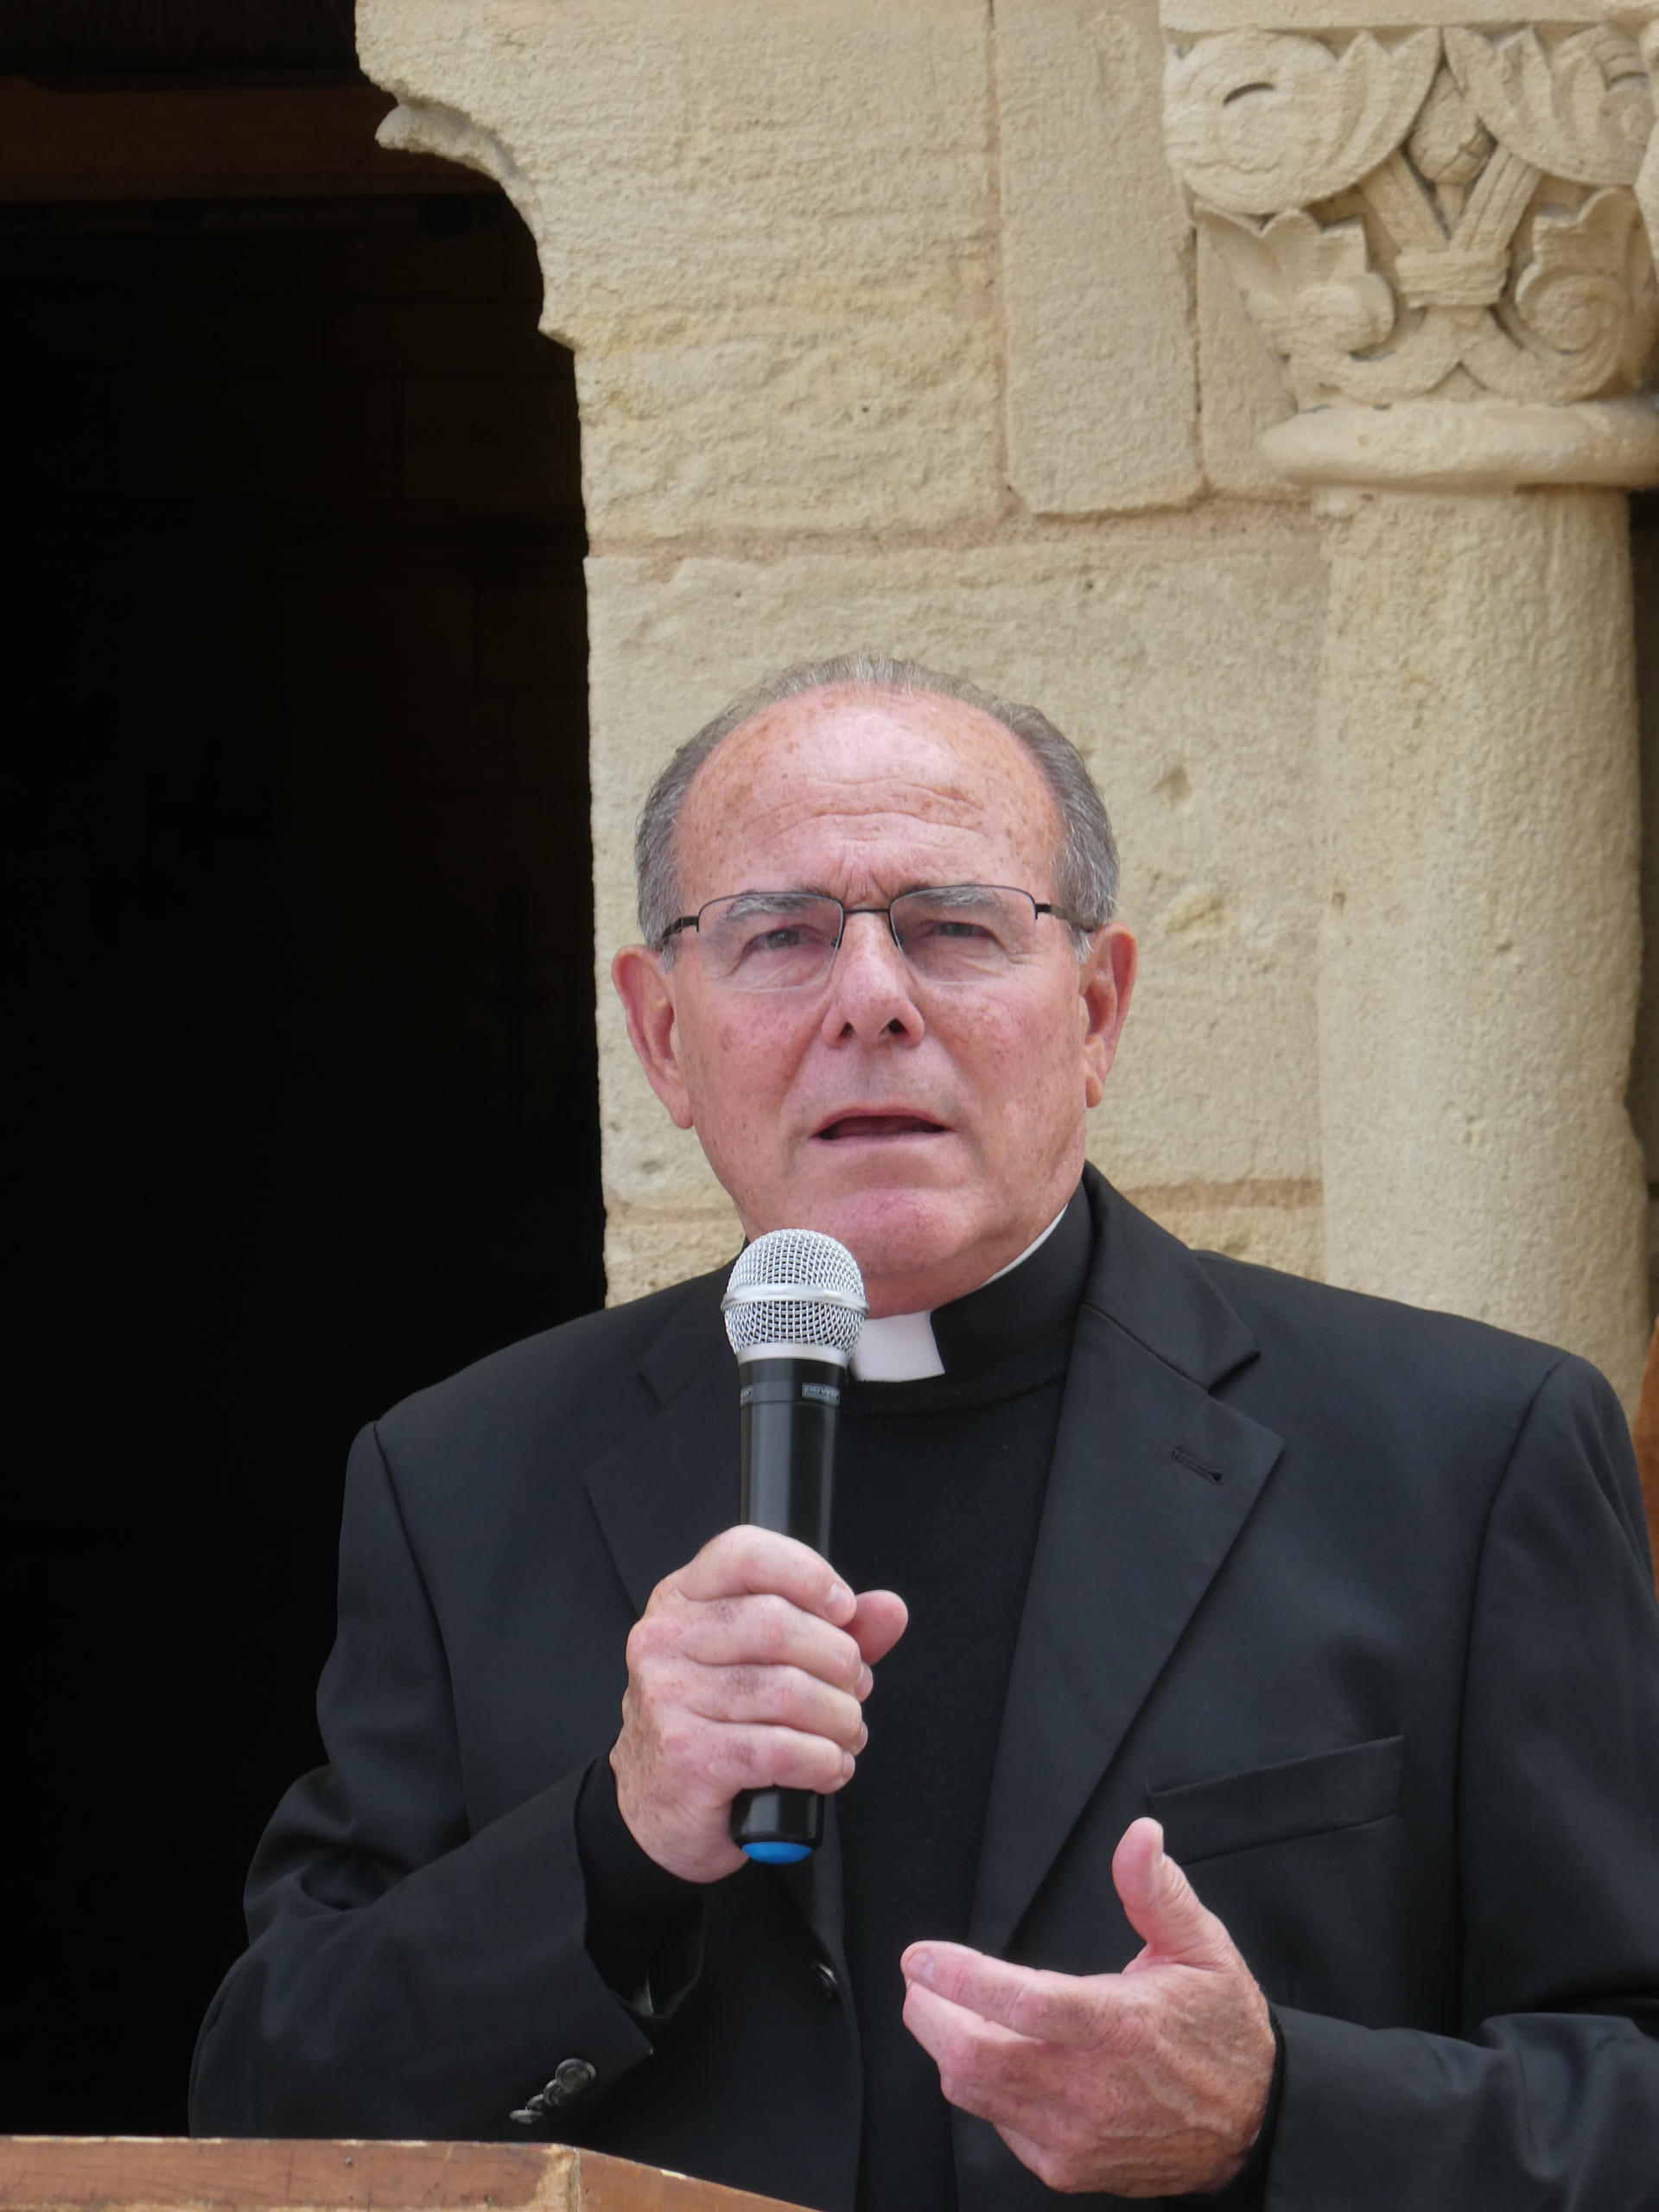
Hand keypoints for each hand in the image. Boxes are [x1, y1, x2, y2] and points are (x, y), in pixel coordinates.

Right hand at [612, 1524, 906, 1882]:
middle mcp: (666, 1640)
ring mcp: (668, 1697)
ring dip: (840, 1719)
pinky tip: (828, 1768)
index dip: (808, 1574)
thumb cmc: (714, 1724)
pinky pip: (782, 1749)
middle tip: (854, 1690)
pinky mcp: (685, 1757)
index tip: (844, 1610)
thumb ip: (830, 1630)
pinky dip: (824, 1761)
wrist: (660, 1808)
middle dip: (840, 1661)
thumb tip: (889, 1609)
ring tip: (846, 1734)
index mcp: (681, 1599)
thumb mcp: (766, 1662)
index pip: (745, 1553)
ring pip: (789, 1692)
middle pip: (778, 1623)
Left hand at [900, 1817, 1273, 2197]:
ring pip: (976, 2094)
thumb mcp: (1203, 1948)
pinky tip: (994, 2058)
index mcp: (1118, 2026)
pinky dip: (982, 2089)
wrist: (1255, 2126)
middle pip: (974, 2057)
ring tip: (941, 2010)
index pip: (1020, 2004)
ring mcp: (1074, 2136)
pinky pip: (999, 2126)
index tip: (920, 1956)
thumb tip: (1138, 1836)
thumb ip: (1157, 1891)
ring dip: (946, 2049)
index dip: (960, 1978)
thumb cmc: (1223, 2031)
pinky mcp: (1068, 2167)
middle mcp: (1089, 2089)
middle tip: (920, 1979)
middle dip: (929, 2014)